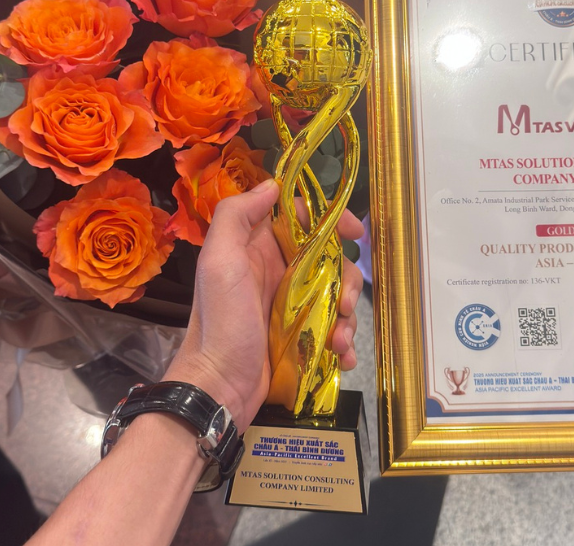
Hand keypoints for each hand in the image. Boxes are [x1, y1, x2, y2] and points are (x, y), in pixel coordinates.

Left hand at [164, 180, 363, 430]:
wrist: (218, 387)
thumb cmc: (219, 323)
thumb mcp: (219, 262)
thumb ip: (237, 217)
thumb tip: (272, 186)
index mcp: (258, 248)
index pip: (301, 218)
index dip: (331, 220)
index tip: (355, 233)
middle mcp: (277, 272)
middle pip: (328, 258)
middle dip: (345, 279)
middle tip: (343, 304)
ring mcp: (290, 305)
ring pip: (335, 295)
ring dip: (347, 316)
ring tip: (339, 340)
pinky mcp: (300, 336)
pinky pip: (333, 329)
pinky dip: (343, 341)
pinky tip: (341, 356)